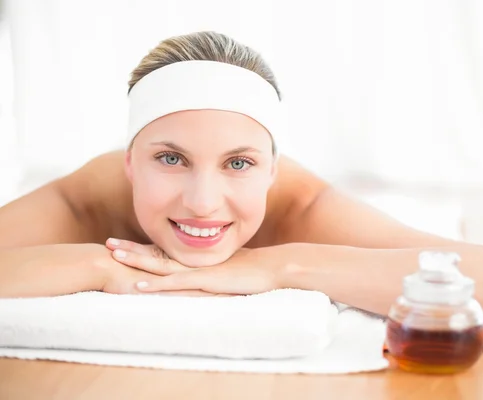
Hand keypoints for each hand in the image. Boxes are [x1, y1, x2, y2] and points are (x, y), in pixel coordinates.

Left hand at [106, 238, 290, 295]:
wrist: (271, 268)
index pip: (164, 253)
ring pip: (160, 265)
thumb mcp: (228, 269)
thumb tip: (206, 277)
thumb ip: (213, 272)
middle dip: (131, 249)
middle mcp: (193, 262)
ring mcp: (197, 270)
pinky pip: (174, 284)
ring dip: (136, 260)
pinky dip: (155, 286)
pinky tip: (137, 287)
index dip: (143, 248)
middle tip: (108, 243)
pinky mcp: (204, 281)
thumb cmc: (253, 270)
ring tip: (113, 255)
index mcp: (197, 259)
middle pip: (156, 254)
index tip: (124, 244)